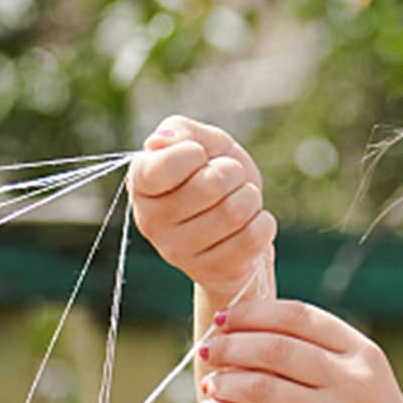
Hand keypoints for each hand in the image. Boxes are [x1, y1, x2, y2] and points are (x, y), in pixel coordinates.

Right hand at [129, 116, 276, 303]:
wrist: (236, 222)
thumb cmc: (214, 175)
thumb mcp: (202, 143)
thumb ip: (180, 132)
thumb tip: (158, 141)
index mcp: (141, 186)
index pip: (162, 167)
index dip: (193, 153)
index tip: (200, 156)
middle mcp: (150, 222)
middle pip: (210, 185)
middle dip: (232, 172)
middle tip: (230, 177)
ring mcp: (178, 252)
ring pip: (234, 212)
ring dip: (249, 197)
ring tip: (240, 198)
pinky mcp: (211, 271)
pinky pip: (253, 238)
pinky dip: (262, 222)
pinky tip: (250, 222)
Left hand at [196, 298, 402, 402]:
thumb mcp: (366, 380)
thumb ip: (321, 354)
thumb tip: (249, 335)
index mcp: (362, 352)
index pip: (298, 316)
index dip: (253, 313)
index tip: (225, 319)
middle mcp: (352, 379)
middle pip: (275, 348)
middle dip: (232, 346)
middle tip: (208, 350)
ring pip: (262, 387)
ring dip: (226, 382)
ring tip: (209, 383)